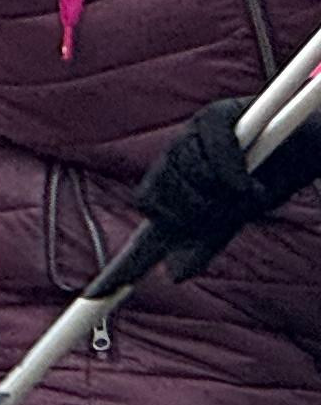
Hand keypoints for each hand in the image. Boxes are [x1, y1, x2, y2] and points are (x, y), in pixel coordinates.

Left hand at [134, 89, 320, 279]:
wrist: (306, 149)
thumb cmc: (268, 179)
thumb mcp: (234, 216)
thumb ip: (205, 240)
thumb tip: (173, 274)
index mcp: (174, 182)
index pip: (144, 210)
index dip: (136, 246)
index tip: (104, 289)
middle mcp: (176, 155)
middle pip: (160, 194)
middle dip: (196, 212)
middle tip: (227, 211)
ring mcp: (191, 132)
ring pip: (187, 170)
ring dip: (221, 192)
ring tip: (249, 192)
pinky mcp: (214, 114)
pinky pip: (212, 146)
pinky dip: (230, 170)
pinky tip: (248, 184)